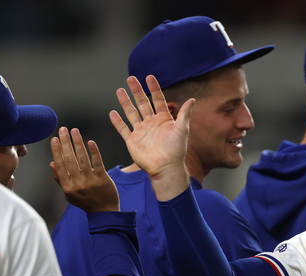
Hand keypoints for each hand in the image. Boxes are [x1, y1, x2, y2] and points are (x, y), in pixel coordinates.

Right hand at [50, 127, 119, 212]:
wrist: (104, 212)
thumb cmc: (85, 201)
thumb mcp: (69, 193)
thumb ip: (60, 178)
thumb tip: (52, 163)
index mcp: (67, 186)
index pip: (60, 165)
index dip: (56, 151)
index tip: (54, 139)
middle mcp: (77, 183)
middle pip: (69, 159)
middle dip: (65, 143)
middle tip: (63, 130)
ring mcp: (90, 181)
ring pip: (82, 159)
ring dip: (77, 143)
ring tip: (74, 131)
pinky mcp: (103, 178)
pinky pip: (97, 163)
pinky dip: (94, 152)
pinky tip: (90, 142)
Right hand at [109, 75, 194, 200]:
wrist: (165, 168)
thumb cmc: (176, 150)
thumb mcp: (182, 129)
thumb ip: (185, 114)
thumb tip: (193, 99)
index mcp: (164, 120)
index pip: (157, 100)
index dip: (154, 88)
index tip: (149, 77)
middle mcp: (151, 123)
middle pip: (142, 103)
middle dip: (136, 91)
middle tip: (131, 78)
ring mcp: (141, 132)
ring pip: (131, 113)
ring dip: (125, 102)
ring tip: (120, 90)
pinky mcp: (132, 141)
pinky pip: (123, 129)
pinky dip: (117, 122)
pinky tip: (112, 113)